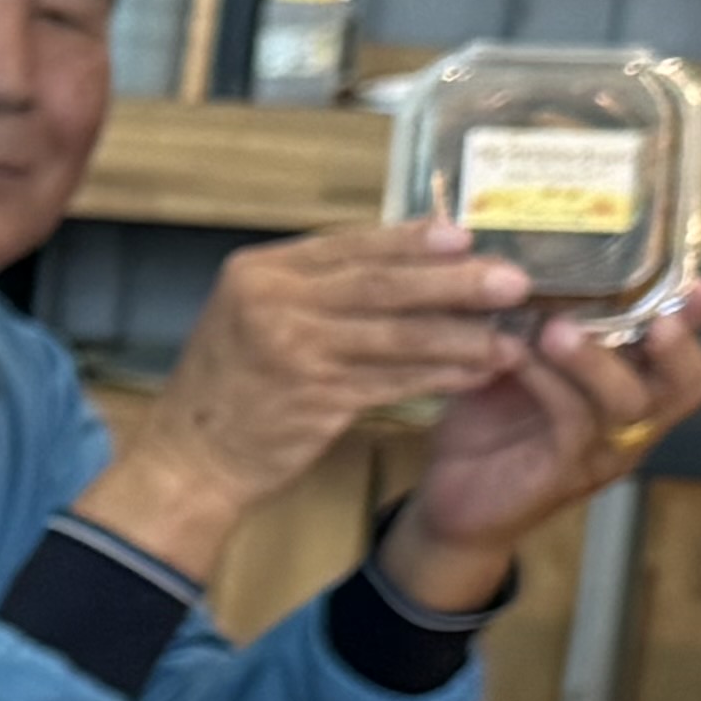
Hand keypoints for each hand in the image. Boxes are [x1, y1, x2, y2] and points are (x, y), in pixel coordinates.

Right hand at [76, 216, 550, 575]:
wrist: (186, 463)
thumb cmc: (228, 391)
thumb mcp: (255, 319)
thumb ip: (315, 291)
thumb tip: (402, 263)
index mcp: (259, 272)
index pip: (350, 244)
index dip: (412, 240)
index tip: (466, 236)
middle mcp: (272, 301)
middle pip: (381, 283)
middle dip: (454, 281)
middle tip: (514, 280)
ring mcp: (292, 349)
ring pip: (396, 333)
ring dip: (460, 334)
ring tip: (509, 335)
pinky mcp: (313, 398)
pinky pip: (393, 380)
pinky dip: (439, 375)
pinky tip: (475, 373)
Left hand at [377, 277, 700, 605]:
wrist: (451, 500)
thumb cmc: (492, 421)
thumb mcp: (521, 359)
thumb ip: (545, 319)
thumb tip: (541, 255)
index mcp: (634, 388)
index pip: (685, 356)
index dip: (696, 322)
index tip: (699, 284)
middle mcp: (632, 424)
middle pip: (684, 386)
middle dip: (675, 346)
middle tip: (653, 316)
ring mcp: (602, 453)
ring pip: (626, 404)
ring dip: (596, 362)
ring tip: (560, 329)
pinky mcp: (562, 475)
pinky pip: (571, 424)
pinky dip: (546, 384)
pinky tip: (515, 354)